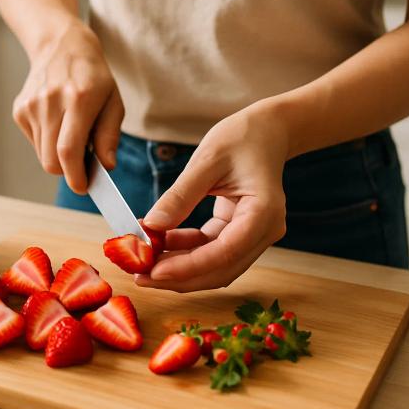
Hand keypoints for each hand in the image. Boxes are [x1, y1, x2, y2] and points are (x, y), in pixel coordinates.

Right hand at [12, 20, 123, 193]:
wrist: (60, 45)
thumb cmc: (93, 76)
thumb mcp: (114, 101)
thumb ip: (109, 136)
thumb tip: (106, 166)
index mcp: (79, 99)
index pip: (68, 150)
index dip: (75, 176)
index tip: (83, 187)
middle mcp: (50, 102)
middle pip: (51, 160)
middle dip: (68, 171)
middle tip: (83, 165)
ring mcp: (30, 106)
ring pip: (42, 155)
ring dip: (58, 156)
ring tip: (71, 133)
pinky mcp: (19, 110)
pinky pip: (35, 143)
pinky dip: (48, 142)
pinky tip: (57, 121)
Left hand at [136, 102, 289, 291]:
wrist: (267, 131)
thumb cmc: (242, 137)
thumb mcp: (207, 160)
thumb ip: (180, 195)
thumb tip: (151, 226)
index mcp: (264, 213)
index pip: (224, 252)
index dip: (187, 267)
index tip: (154, 271)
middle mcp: (265, 231)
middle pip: (221, 270)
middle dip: (179, 277)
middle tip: (141, 276)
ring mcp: (255, 235)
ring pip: (215, 266)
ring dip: (180, 268)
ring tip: (144, 262)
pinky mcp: (241, 232)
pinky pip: (212, 251)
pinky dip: (186, 252)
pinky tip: (160, 243)